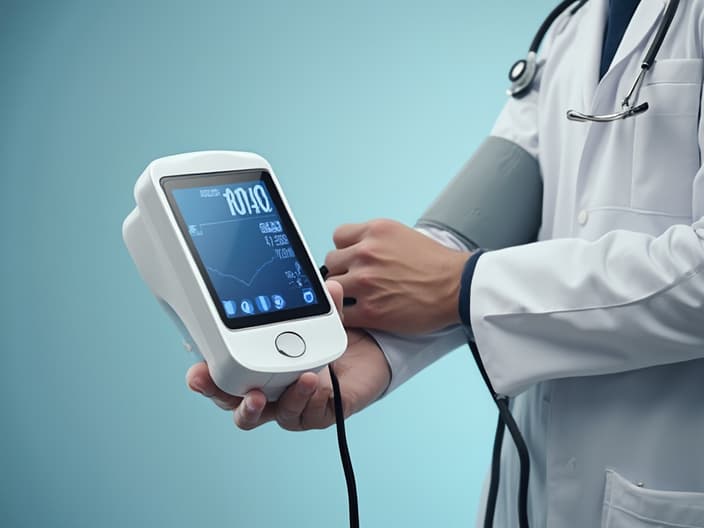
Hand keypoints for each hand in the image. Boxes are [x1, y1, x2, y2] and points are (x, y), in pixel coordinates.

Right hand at [186, 280, 390, 430]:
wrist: (367, 362)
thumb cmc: (330, 341)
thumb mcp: (323, 320)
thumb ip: (322, 305)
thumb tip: (329, 286)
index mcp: (257, 366)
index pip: (221, 375)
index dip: (203, 376)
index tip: (195, 367)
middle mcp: (266, 390)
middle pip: (229, 401)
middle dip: (215, 393)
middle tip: (207, 381)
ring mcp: (287, 406)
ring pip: (262, 416)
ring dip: (262, 402)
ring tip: (278, 380)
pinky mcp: (313, 415)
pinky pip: (304, 416)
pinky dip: (306, 401)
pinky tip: (313, 385)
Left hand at [325, 219, 471, 333]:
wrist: (458, 287)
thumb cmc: (436, 264)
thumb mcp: (403, 235)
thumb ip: (375, 239)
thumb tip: (355, 248)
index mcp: (375, 231)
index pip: (338, 237)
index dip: (345, 250)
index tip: (354, 260)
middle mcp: (367, 253)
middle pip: (331, 262)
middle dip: (343, 272)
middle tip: (359, 282)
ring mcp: (366, 282)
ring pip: (333, 288)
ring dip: (343, 294)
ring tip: (360, 298)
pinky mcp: (370, 310)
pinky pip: (342, 314)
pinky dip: (348, 316)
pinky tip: (362, 315)